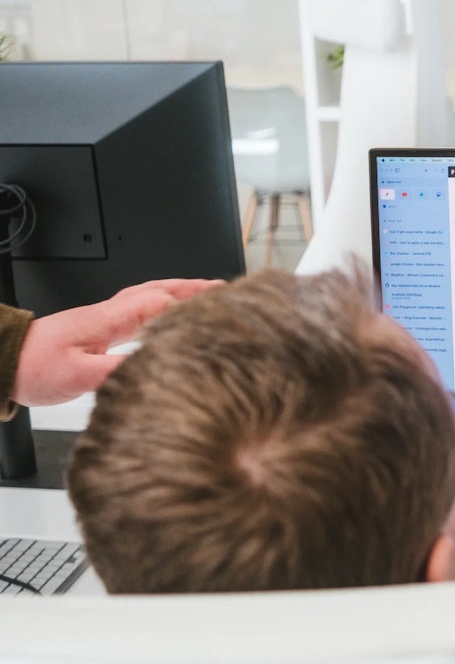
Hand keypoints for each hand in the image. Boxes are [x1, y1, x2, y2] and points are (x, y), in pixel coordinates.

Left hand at [11, 278, 224, 406]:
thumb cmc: (32, 368)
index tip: (220, 300)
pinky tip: (167, 315)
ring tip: (204, 296)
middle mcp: (108, 314)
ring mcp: (103, 318)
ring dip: (178, 293)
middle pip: (158, 291)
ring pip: (148, 298)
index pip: (158, 301)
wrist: (1, 361)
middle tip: (223, 289)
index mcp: (108, 319)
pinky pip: (138, 310)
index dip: (192, 300)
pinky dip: (160, 305)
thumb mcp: (77, 376)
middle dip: (193, 288)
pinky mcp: (97, 328)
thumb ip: (117, 370)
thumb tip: (156, 365)